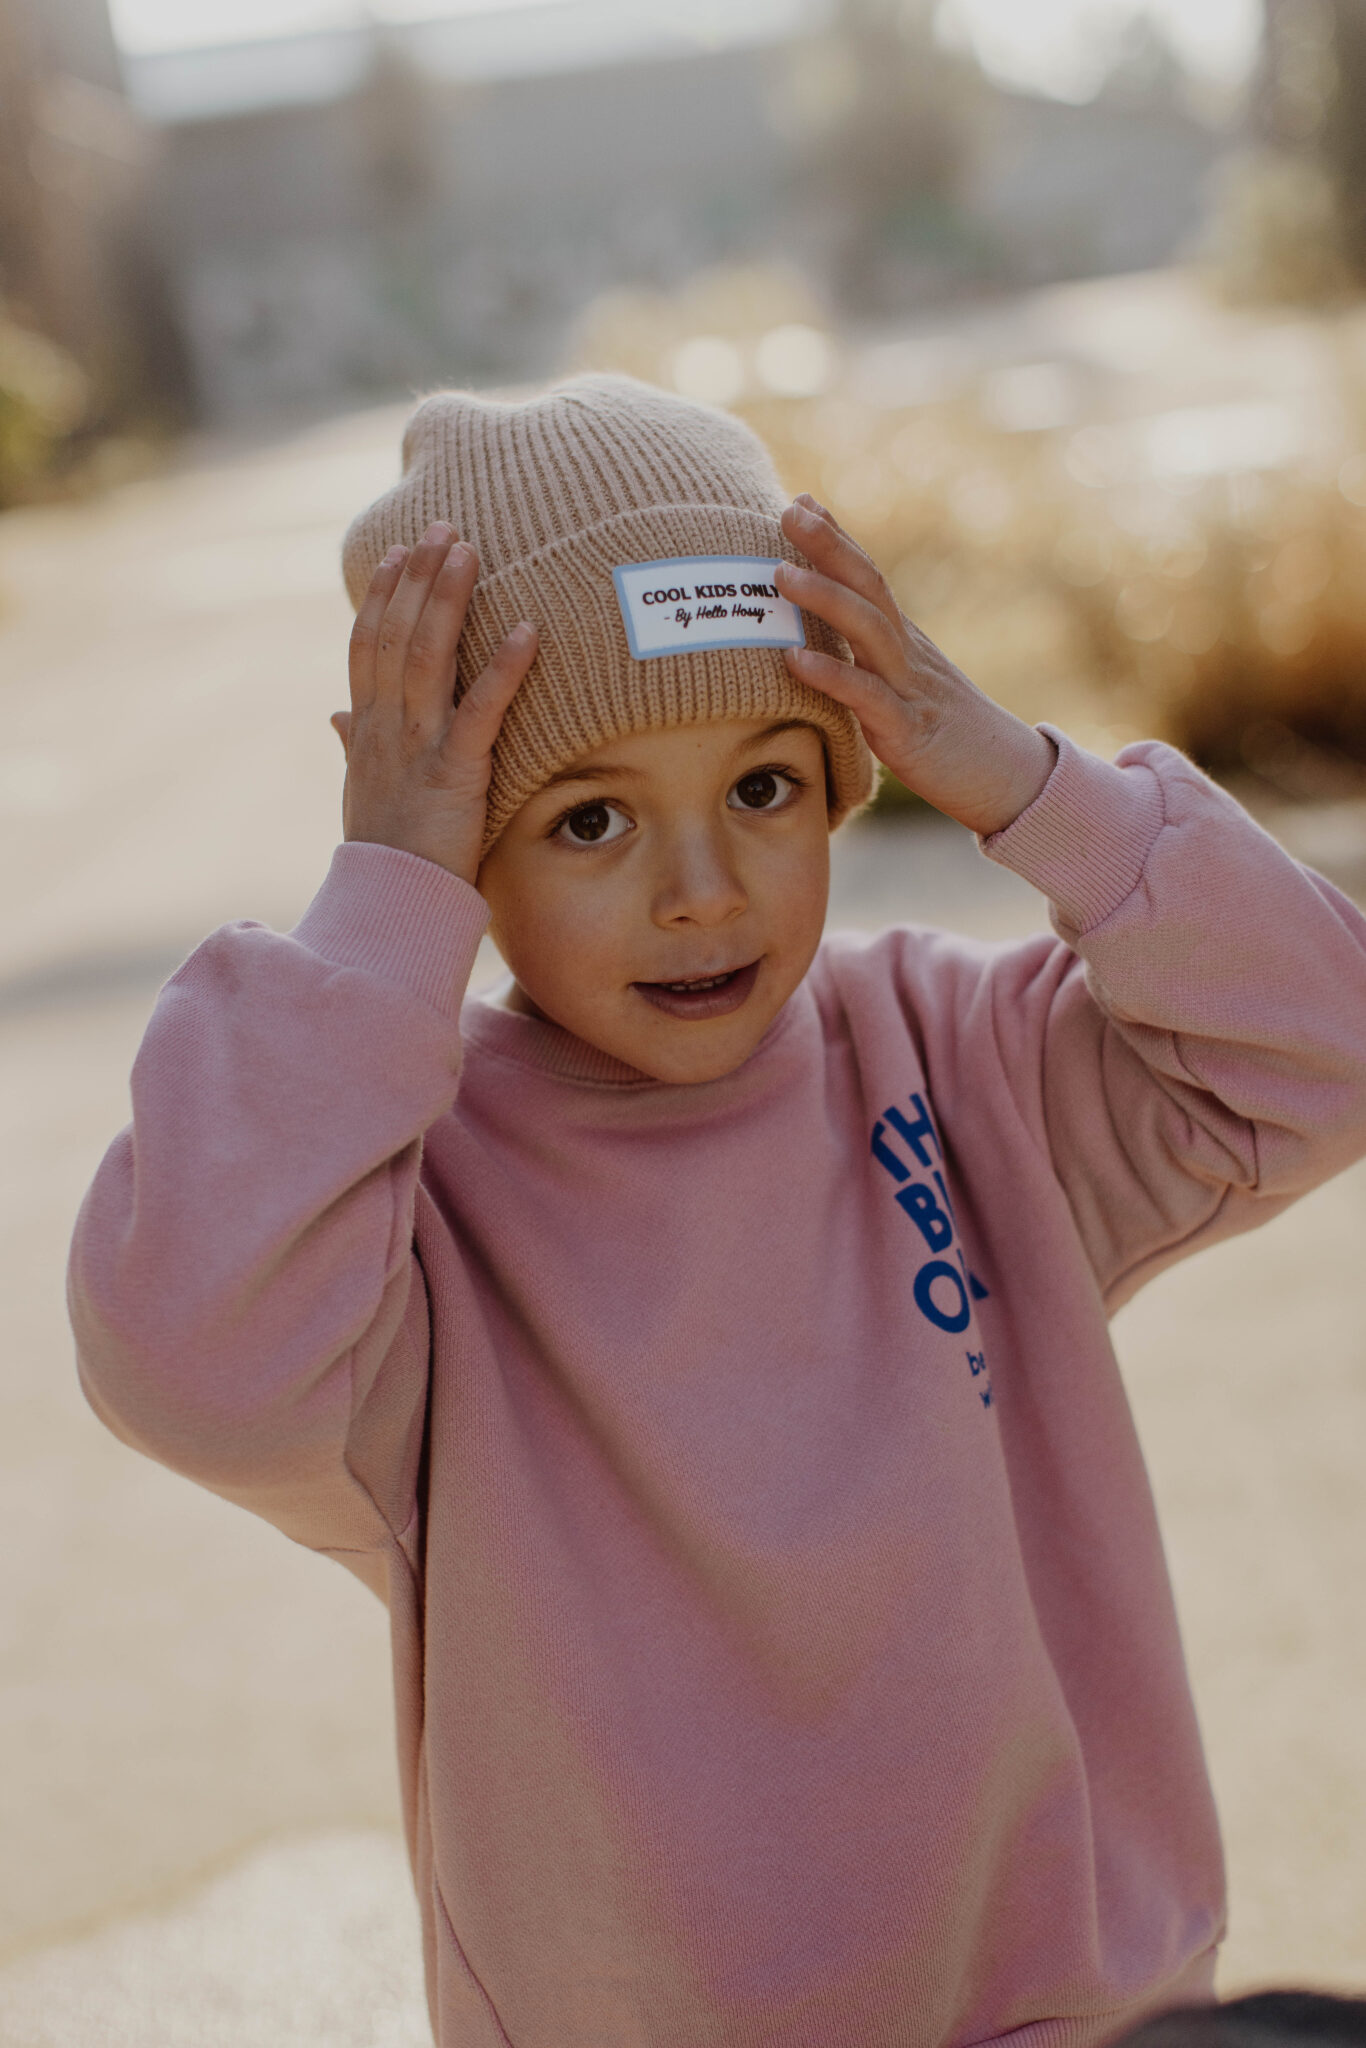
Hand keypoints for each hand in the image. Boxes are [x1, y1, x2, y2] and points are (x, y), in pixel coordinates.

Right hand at [331, 522, 537, 886]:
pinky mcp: (454, 774)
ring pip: (426, 656)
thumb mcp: (362, 794)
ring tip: (467, 550)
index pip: (367, 648)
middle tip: (441, 525)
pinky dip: (504, 668)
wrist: (387, 909)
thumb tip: (336, 715)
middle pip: (395, 635)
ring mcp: (416, 749)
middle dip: (417, 577)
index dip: (382, 598)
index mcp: (366, 733)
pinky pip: (481, 711)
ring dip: (447, 599)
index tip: (396, 554)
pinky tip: (529, 631)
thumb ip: (354, 747)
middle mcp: (384, 730)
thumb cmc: (383, 857)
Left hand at [775, 497, 1055, 836]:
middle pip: (869, 585)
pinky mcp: (909, 732)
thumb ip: (871, 663)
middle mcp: (907, 654)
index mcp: (904, 642)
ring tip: (781, 574)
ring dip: (824, 597)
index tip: (801, 501)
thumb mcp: (905, 690)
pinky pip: (868, 697)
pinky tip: (794, 660)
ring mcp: (910, 689)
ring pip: (869, 629)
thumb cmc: (948, 739)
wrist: (1007, 780)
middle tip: (789, 510)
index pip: (869, 577)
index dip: (837, 539)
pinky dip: (831, 675)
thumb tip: (826, 645)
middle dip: (829, 545)